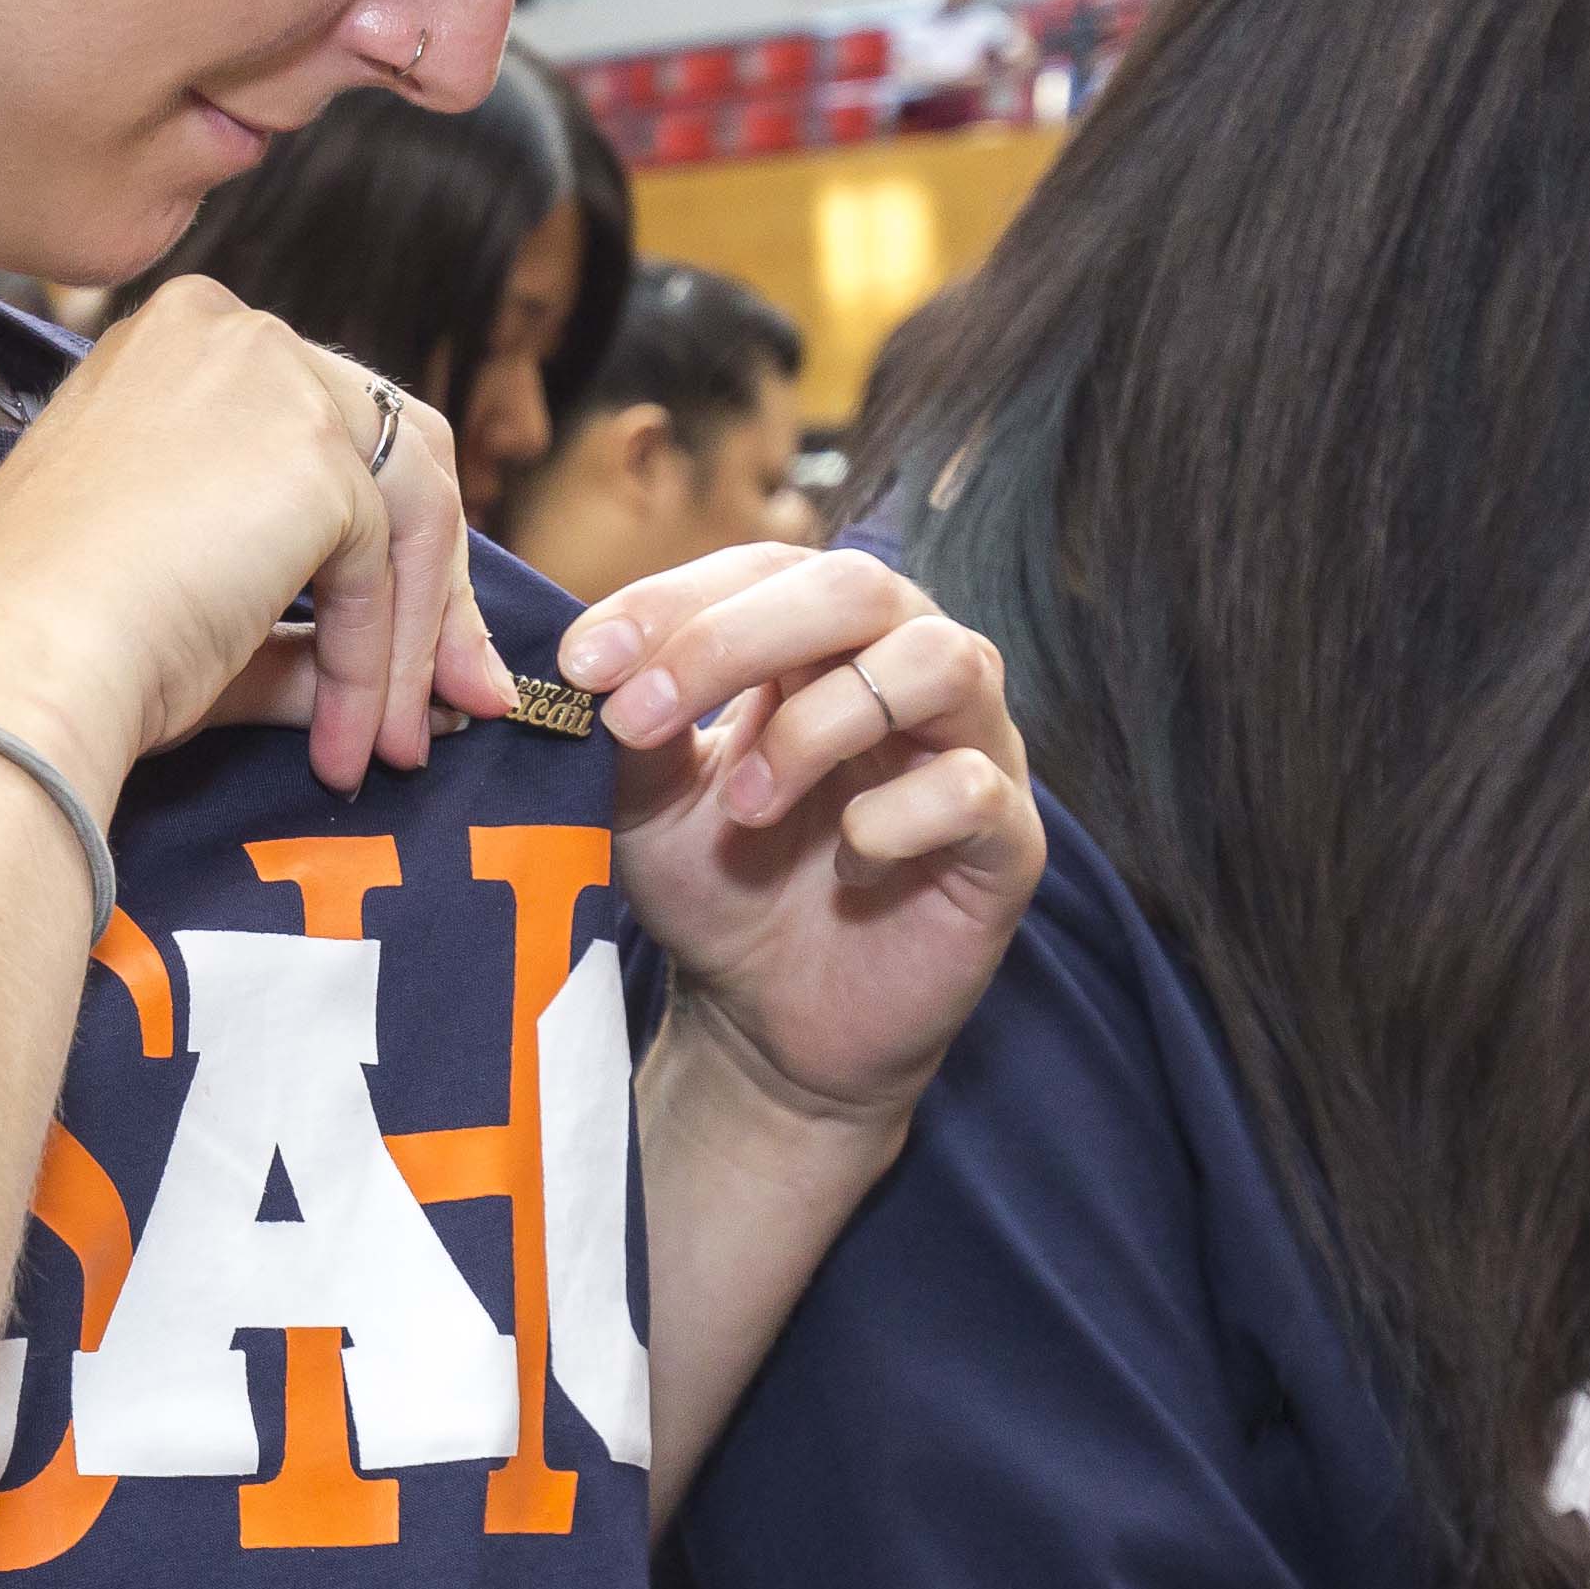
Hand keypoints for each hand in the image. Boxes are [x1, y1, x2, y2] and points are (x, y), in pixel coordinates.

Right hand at [0, 278, 510, 796]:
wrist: (11, 661)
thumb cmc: (59, 639)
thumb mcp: (204, 606)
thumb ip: (307, 626)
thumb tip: (417, 688)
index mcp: (183, 345)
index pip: (333, 425)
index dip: (384, 538)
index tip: (404, 645)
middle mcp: (233, 336)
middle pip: (399, 451)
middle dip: (432, 588)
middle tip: (452, 698)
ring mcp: (276, 381)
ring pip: (408, 511)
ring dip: (412, 643)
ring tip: (395, 746)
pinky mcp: (311, 452)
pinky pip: (381, 569)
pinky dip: (374, 663)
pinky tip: (343, 741)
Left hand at [557, 546, 1045, 1126]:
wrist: (771, 1020)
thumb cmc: (722, 886)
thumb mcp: (650, 802)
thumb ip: (635, 727)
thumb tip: (599, 665)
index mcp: (823, 639)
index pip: (766, 568)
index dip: (673, 601)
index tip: (582, 663)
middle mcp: (909, 668)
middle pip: (859, 586)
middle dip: (735, 639)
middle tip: (640, 717)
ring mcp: (972, 747)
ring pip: (940, 661)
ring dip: (821, 724)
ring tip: (747, 804)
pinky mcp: (1007, 840)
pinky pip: (976, 786)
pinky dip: (896, 817)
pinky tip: (848, 865)